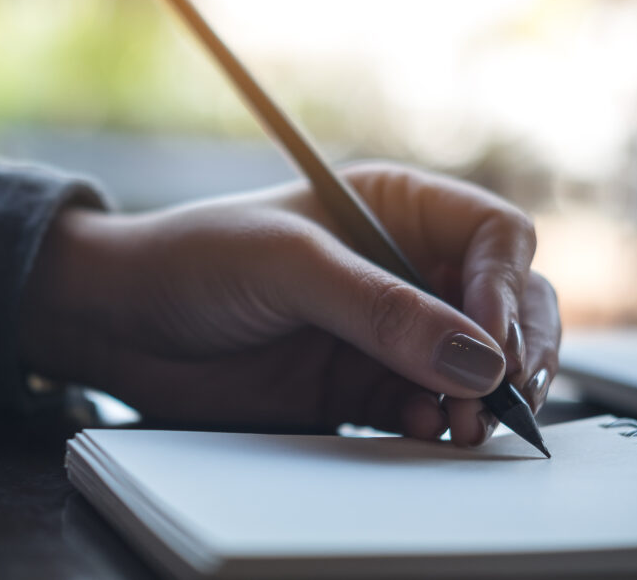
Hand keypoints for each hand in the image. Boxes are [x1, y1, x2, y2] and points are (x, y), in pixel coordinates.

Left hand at [18, 163, 559, 445]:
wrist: (123, 324)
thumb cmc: (193, 259)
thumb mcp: (288, 263)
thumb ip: (380, 308)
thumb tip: (476, 355)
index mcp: (393, 208)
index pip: (493, 236)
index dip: (505, 283)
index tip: (489, 335)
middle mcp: (400, 267)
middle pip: (503, 302)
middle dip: (514, 347)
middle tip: (503, 390)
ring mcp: (385, 330)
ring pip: (474, 363)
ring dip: (483, 395)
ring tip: (465, 424)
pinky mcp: (361, 383)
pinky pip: (426, 405)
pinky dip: (438, 421)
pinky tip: (425, 428)